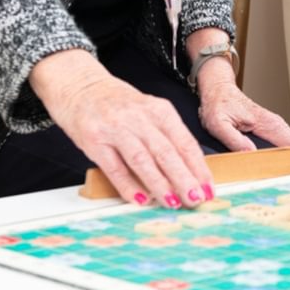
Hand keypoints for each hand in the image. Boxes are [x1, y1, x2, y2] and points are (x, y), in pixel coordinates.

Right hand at [30, 49, 211, 207]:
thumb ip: (166, 136)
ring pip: (143, 160)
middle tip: (196, 199)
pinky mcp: (94, 140)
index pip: (184, 142)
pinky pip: (115, 168)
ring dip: (160, 184)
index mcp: (158, 109)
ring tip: (173, 203)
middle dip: (184, 179)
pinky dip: (129, 186)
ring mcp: (115, 128)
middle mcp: (138, 117)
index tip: (208, 188)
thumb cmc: (118, 104)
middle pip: (167, 152)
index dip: (198, 167)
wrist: (80, 86)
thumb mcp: (148, 111)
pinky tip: (140, 199)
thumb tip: (190, 171)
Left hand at [196, 57, 289, 150]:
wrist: (219, 91)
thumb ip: (234, 140)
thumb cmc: (219, 104)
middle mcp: (275, 124)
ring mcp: (275, 127)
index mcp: (265, 123)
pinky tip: (287, 169)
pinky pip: (288, 145)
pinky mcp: (272, 131)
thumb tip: (250, 154)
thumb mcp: (218, 124)